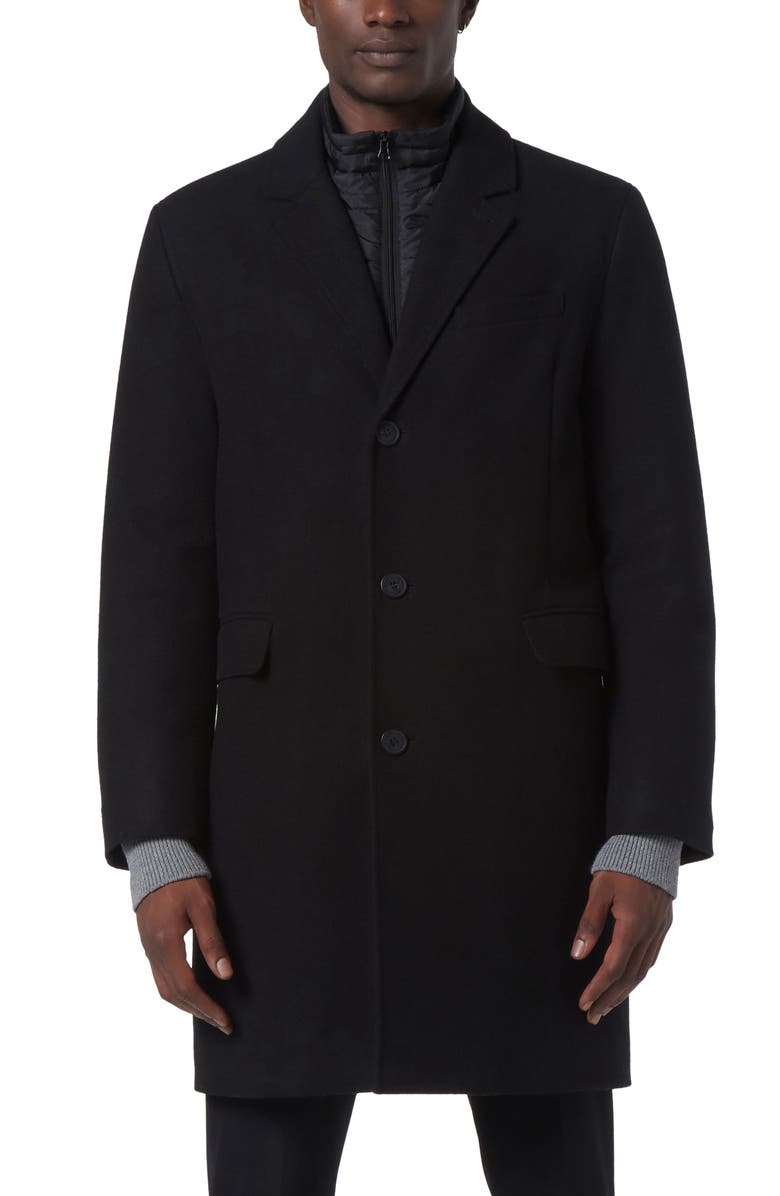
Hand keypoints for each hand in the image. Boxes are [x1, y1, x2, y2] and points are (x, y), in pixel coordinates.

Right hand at [135, 876, 233, 1034]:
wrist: (157, 859)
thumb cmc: (183, 880)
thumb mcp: (203, 907)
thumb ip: (212, 941)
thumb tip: (225, 974)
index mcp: (166, 943)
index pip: (186, 987)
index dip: (206, 1007)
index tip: (225, 1020)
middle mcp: (152, 951)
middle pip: (173, 995)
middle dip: (199, 1012)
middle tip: (222, 1023)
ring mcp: (147, 949)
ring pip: (164, 989)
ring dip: (187, 1005)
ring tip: (210, 1013)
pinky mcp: (148, 944)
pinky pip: (160, 977)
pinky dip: (177, 991)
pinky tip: (192, 992)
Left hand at [569, 870, 672, 1023]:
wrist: (652, 844)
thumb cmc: (621, 865)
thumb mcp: (598, 890)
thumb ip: (589, 923)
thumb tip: (577, 954)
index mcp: (633, 926)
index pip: (613, 968)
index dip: (597, 988)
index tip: (583, 1003)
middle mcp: (650, 933)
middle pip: (630, 977)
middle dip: (610, 998)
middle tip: (593, 1015)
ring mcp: (660, 930)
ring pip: (643, 971)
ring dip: (624, 991)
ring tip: (607, 1005)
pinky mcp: (664, 925)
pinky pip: (651, 958)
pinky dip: (637, 975)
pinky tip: (627, 981)